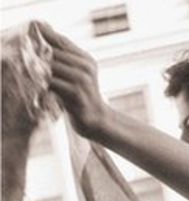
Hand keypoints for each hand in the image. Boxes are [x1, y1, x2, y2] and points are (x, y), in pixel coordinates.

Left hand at [36, 21, 106, 138]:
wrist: (97, 119)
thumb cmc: (81, 96)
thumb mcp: (77, 73)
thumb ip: (64, 57)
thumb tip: (43, 35)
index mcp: (86, 59)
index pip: (62, 41)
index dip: (45, 34)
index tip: (30, 30)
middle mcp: (86, 67)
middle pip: (55, 52)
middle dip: (39, 55)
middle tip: (28, 59)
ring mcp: (83, 81)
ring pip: (53, 67)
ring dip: (41, 71)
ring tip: (34, 76)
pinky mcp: (77, 95)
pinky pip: (54, 84)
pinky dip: (46, 85)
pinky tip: (43, 90)